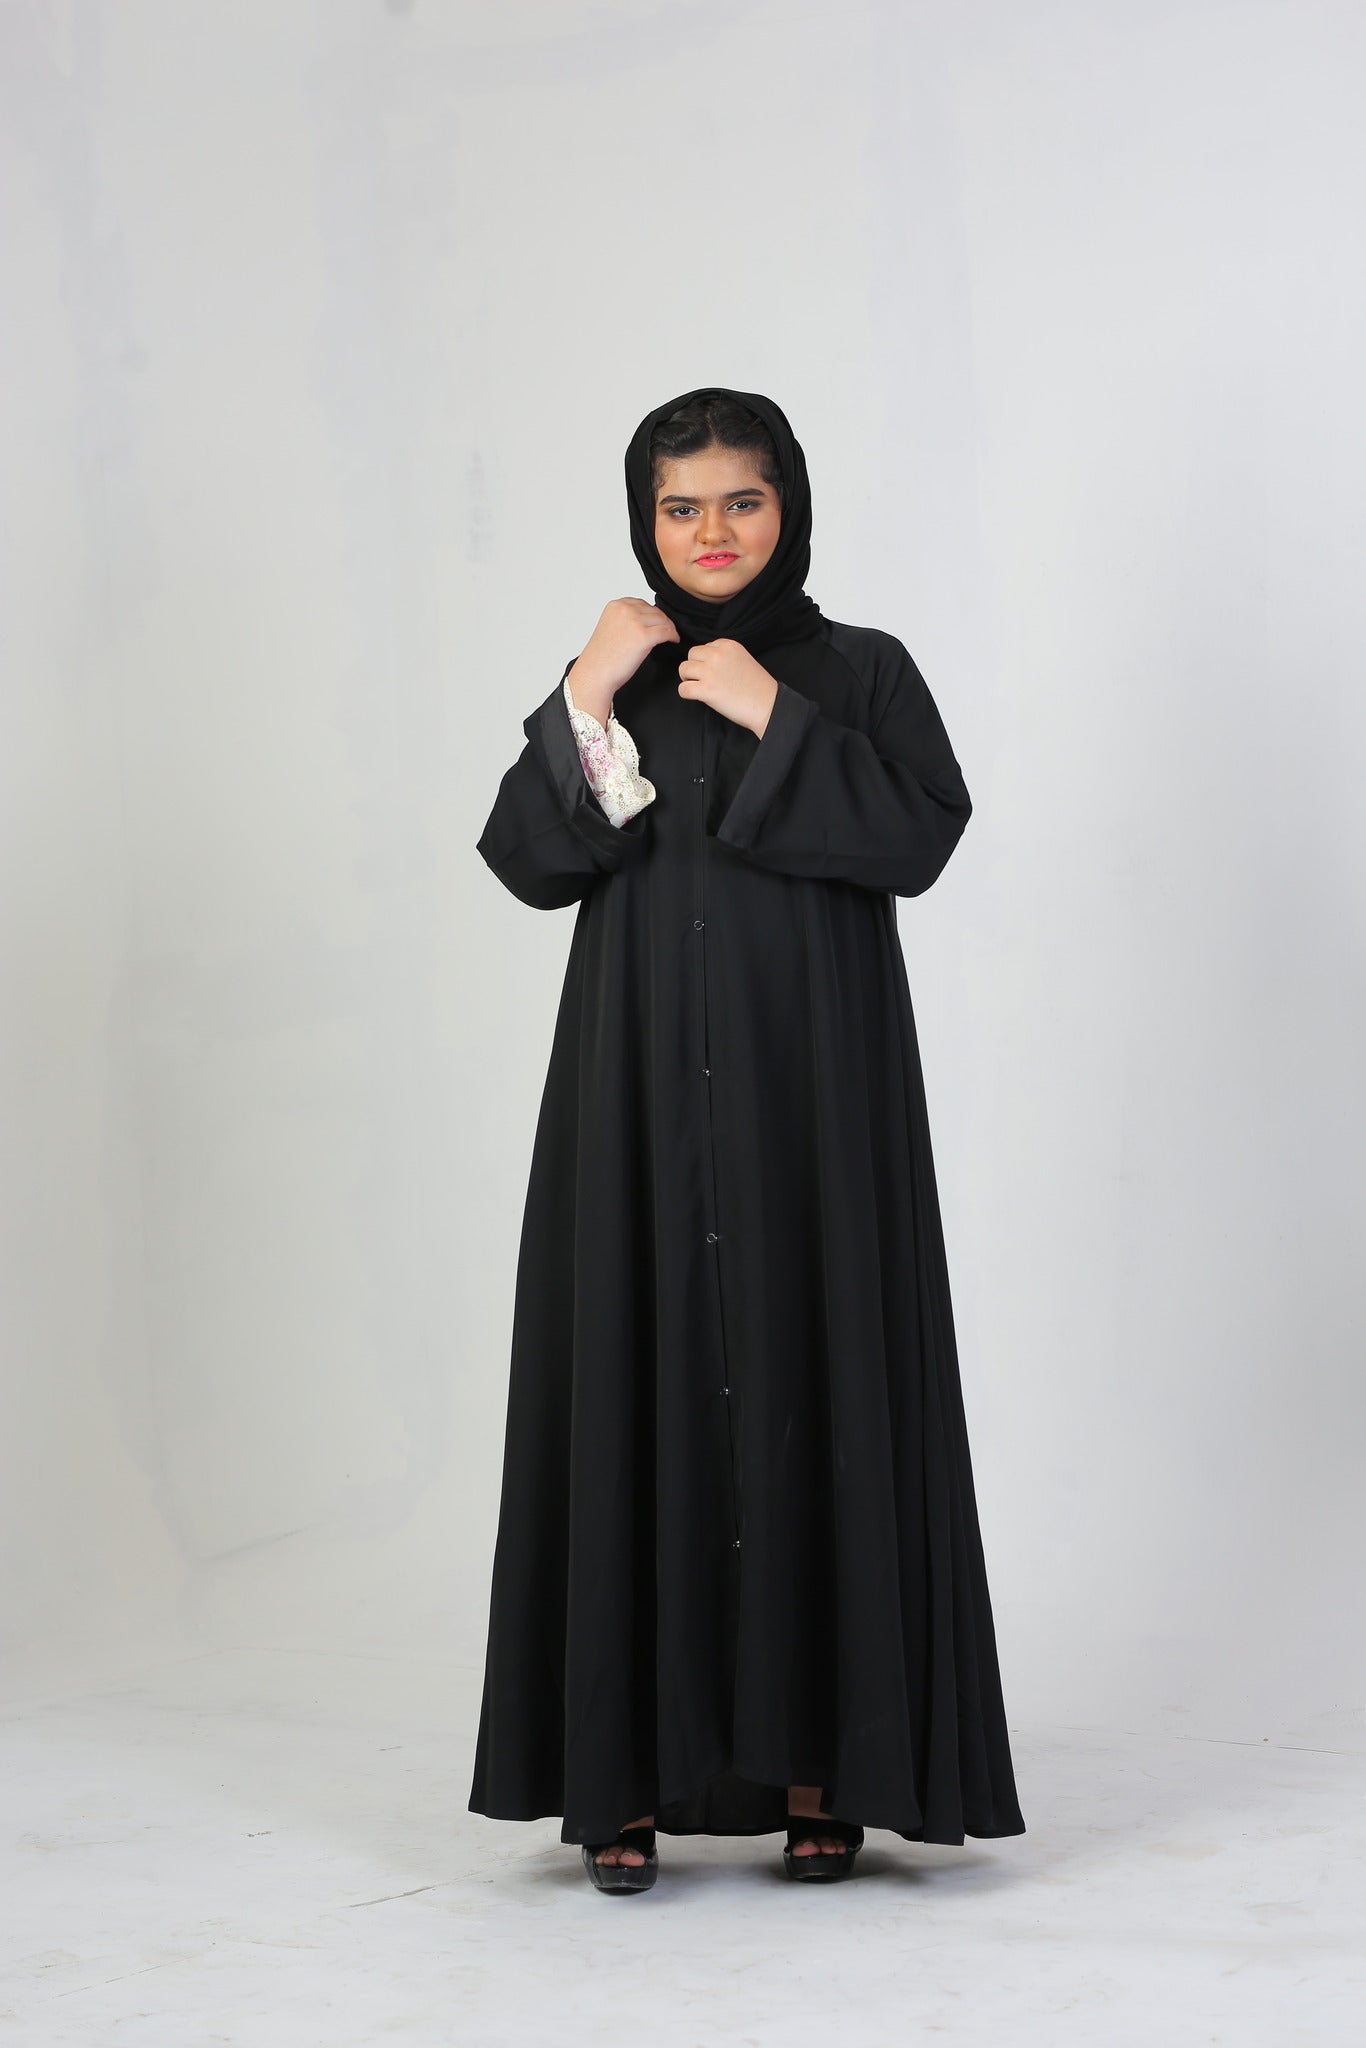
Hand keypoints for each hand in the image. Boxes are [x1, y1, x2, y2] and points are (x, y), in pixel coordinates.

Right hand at [567, 598, 679, 724]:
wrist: (595, 673)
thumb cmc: (601, 657)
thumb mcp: (610, 627)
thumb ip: (625, 619)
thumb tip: (646, 620)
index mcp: (615, 605)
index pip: (642, 604)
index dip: (652, 614)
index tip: (657, 623)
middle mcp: (625, 609)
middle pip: (654, 611)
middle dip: (662, 621)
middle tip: (667, 631)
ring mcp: (635, 622)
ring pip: (663, 620)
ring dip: (669, 628)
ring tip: (671, 636)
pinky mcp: (644, 636)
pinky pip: (667, 631)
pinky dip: (673, 635)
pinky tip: (673, 641)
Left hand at [676, 639, 779, 737]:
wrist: (767, 705)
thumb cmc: (757, 687)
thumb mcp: (743, 659)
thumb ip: (724, 656)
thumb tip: (704, 663)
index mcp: (728, 645)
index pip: (705, 647)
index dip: (706, 661)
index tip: (715, 672)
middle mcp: (717, 655)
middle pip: (691, 655)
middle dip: (694, 667)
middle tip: (703, 680)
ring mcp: (711, 672)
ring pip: (683, 669)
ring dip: (688, 679)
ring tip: (699, 687)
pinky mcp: (706, 690)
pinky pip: (683, 689)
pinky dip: (686, 693)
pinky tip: (697, 697)